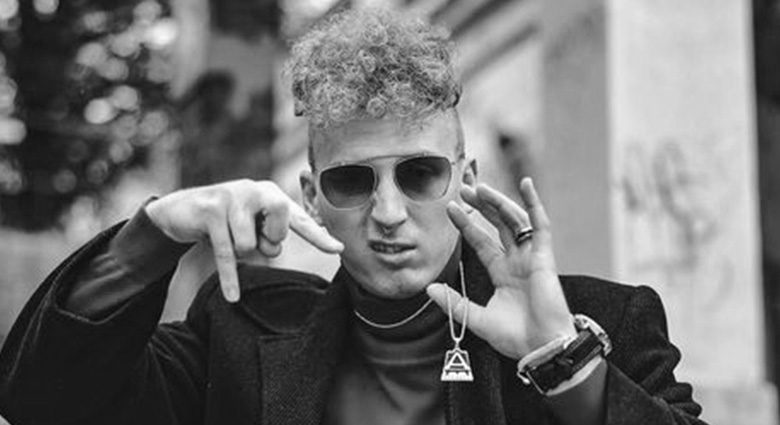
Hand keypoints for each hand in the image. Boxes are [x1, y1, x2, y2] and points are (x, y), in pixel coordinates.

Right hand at [145, 179, 343, 302]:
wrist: (181, 210)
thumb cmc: (226, 220)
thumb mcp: (252, 224)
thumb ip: (270, 234)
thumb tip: (277, 249)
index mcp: (272, 194)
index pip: (299, 219)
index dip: (318, 236)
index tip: (339, 249)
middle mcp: (256, 190)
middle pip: (279, 231)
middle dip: (267, 243)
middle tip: (252, 236)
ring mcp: (232, 199)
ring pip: (249, 245)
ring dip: (239, 249)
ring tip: (227, 236)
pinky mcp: (211, 212)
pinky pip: (226, 253)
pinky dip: (230, 277)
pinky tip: (232, 297)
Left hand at [427, 178, 574, 359]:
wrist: (541, 349)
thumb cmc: (515, 338)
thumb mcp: (477, 319)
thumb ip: (454, 303)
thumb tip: (429, 288)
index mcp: (503, 273)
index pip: (482, 241)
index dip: (467, 225)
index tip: (450, 209)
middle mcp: (517, 261)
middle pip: (497, 225)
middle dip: (482, 206)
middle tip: (464, 189)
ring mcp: (531, 258)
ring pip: (514, 221)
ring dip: (499, 202)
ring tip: (481, 187)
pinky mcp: (545, 258)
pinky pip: (541, 225)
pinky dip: (535, 204)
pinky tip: (526, 184)